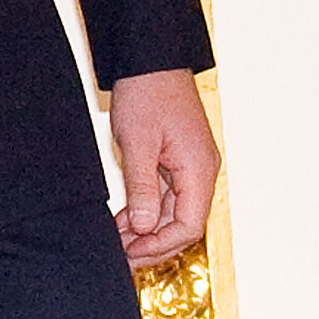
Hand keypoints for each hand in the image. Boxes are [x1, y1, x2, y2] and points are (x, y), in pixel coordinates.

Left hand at [109, 69, 219, 269]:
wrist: (150, 61)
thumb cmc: (148, 93)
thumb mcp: (139, 143)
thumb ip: (143, 187)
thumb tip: (146, 227)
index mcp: (199, 169)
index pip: (189, 225)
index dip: (160, 245)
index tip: (130, 252)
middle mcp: (201, 171)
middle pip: (184, 224)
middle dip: (153, 244)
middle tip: (121, 257)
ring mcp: (190, 167)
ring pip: (174, 213)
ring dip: (147, 231)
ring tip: (117, 242)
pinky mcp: (177, 161)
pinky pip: (166, 196)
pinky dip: (146, 211)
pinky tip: (123, 221)